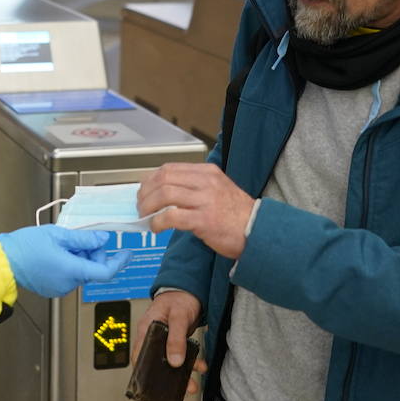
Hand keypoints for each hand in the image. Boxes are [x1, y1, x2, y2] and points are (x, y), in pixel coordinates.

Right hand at [0, 225, 132, 298]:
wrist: (3, 261)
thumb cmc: (25, 247)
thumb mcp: (58, 235)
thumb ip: (84, 239)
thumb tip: (102, 239)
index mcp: (73, 271)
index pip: (106, 271)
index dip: (119, 262)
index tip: (126, 253)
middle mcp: (69, 284)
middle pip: (92, 268)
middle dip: (91, 253)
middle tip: (79, 239)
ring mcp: (60, 288)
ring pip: (81, 272)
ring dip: (79, 258)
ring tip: (61, 245)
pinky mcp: (52, 288)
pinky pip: (69, 276)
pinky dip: (69, 264)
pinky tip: (55, 254)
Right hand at [135, 290, 207, 394]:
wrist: (190, 290)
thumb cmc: (179, 299)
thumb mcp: (179, 318)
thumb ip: (176, 339)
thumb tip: (174, 361)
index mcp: (146, 330)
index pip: (139, 354)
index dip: (142, 371)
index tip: (150, 386)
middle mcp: (153, 337)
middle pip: (156, 362)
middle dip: (167, 378)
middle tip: (180, 390)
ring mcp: (164, 340)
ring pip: (170, 362)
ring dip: (182, 374)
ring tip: (192, 386)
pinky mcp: (175, 342)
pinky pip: (181, 356)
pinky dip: (190, 364)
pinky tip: (200, 367)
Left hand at [137, 162, 254, 258]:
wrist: (258, 231)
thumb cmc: (236, 215)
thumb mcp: (217, 190)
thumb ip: (193, 187)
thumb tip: (163, 193)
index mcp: (207, 172)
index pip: (170, 168)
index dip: (151, 180)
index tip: (144, 191)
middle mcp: (206, 182)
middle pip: (163, 178)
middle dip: (146, 193)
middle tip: (141, 206)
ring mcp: (205, 200)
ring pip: (164, 194)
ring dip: (148, 206)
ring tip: (145, 216)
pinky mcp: (204, 220)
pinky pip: (171, 216)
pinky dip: (157, 221)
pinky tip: (156, 227)